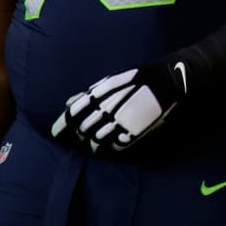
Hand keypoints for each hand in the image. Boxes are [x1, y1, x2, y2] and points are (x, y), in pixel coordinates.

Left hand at [51, 61, 186, 152]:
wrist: (170, 81)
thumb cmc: (140, 77)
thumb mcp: (114, 80)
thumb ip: (90, 93)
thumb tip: (69, 102)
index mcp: (100, 95)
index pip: (72, 115)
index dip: (61, 126)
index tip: (55, 133)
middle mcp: (106, 111)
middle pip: (82, 130)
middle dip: (77, 134)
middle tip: (76, 137)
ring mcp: (120, 124)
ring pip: (94, 142)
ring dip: (89, 143)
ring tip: (89, 143)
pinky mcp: (133, 135)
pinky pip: (112, 148)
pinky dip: (105, 149)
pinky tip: (105, 146)